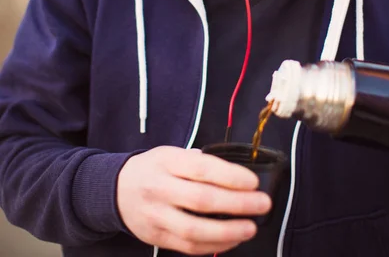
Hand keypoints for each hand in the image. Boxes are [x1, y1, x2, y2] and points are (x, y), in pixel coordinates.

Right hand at [117, 146, 271, 254]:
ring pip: (195, 229)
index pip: (202, 168)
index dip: (230, 176)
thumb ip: (198, 161)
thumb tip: (233, 172)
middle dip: (237, 203)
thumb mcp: (170, 153)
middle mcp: (160, 188)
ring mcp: (158, 216)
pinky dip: (214, 245)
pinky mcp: (158, 237)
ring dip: (228, 231)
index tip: (253, 181)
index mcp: (166, 162)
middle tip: (261, 204)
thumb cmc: (151, 169)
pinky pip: (188, 246)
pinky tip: (232, 240)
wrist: (115, 190)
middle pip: (202, 199)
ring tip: (250, 227)